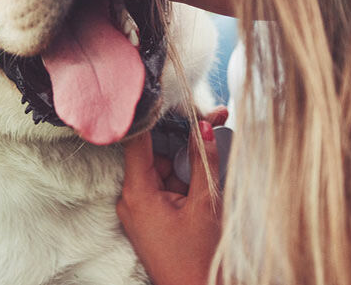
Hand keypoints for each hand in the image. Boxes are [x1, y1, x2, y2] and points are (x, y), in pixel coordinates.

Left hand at [117, 120, 222, 284]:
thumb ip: (203, 160)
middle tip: (217, 117)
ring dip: (189, 158)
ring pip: (165, 167)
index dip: (154, 116)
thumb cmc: (199, 258)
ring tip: (218, 140)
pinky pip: (167, 185)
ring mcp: (141, 209)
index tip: (167, 93)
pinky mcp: (151, 217)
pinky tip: (208, 168)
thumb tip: (203, 124)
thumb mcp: (205, 203)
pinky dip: (186, 177)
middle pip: (156, 152)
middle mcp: (132, 198)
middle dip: (185, 137)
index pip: (138, 141)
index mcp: (138, 192)